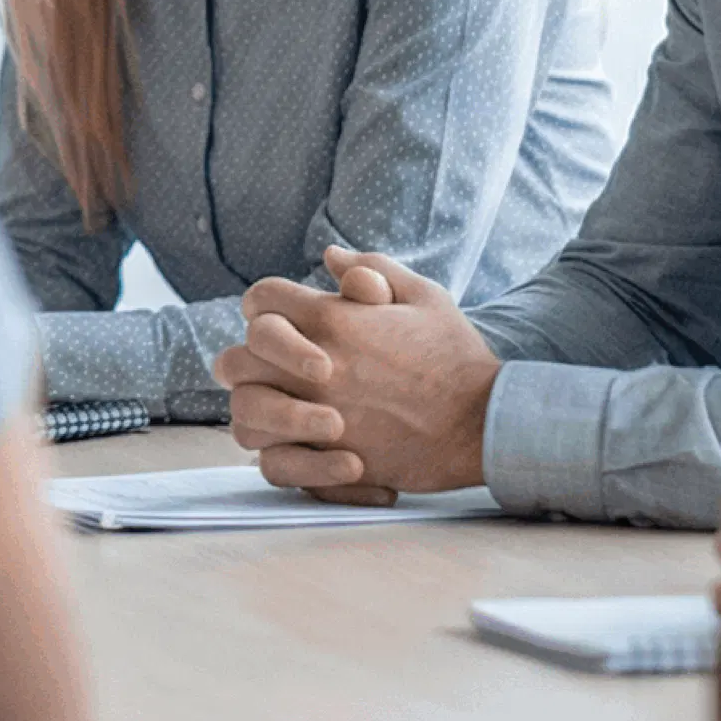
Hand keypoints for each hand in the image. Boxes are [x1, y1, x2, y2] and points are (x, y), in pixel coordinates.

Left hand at [214, 247, 498, 498]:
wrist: (485, 422)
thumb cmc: (455, 356)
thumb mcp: (423, 295)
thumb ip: (372, 269)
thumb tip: (330, 257)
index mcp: (332, 320)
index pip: (260, 300)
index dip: (264, 306)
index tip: (282, 320)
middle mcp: (315, 368)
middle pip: (235, 359)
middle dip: (248, 360)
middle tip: (272, 369)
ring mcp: (317, 417)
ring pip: (244, 415)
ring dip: (257, 409)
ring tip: (284, 408)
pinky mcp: (329, 461)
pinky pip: (272, 464)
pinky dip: (278, 456)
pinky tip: (303, 445)